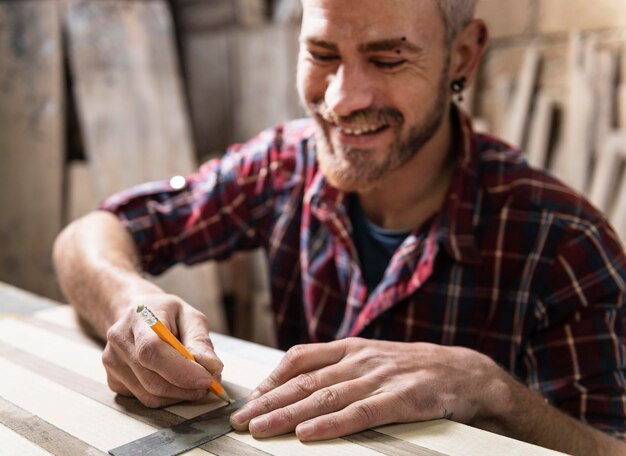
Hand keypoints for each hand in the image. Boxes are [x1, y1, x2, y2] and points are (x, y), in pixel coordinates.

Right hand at [102, 293, 222, 407]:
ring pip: (149, 395)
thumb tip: (213, 368)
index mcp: (139, 317)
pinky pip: (144, 398)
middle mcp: (120, 341)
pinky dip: (166, 396)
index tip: (207, 379)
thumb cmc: (166, 314)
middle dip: (186, 388)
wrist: (134, 314)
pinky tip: (174, 381)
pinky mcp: (113, 380)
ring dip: (179, 395)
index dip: (181, 370)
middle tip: (209, 384)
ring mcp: (112, 363)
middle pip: (152, 379)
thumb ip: (201, 341)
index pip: (153, 350)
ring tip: (194, 381)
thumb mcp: (190, 316)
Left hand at [230, 337, 508, 440]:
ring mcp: (381, 377)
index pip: (300, 359)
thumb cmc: (414, 368)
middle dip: (268, 401)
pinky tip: (308, 433)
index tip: (249, 398)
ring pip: (325, 397)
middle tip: (241, 419)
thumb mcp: (373, 358)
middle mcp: (360, 360)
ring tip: (261, 428)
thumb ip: (339, 367)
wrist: (466, 372)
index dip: (271, 379)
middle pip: (305, 381)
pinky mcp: (403, 398)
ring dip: (288, 414)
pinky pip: (360, 413)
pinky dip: (331, 423)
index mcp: (351, 348)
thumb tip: (300, 385)